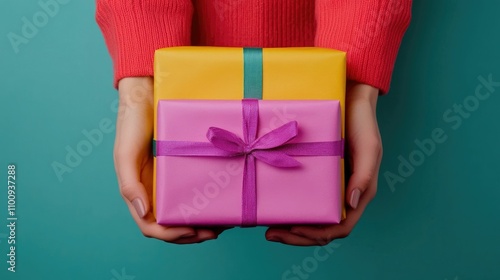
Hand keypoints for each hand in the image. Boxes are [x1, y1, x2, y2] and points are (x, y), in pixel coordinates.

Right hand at [114, 77, 227, 243]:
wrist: (145, 98)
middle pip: (171, 225)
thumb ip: (130, 185)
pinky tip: (219, 202)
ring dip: (200, 223)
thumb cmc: (131, 126)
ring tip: (221, 223)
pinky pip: (192, 191)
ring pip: (183, 213)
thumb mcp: (125, 155)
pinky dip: (204, 203)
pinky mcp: (179, 170)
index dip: (171, 235)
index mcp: (138, 193)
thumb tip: (143, 212)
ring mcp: (167, 182)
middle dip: (192, 234)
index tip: (193, 232)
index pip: (152, 226)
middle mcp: (152, 192)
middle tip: (215, 231)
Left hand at [265, 83, 382, 245]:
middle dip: (296, 236)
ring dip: (289, 226)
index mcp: (356, 193)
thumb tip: (352, 203)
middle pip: (320, 228)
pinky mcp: (313, 173)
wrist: (348, 98)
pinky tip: (271, 203)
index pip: (339, 227)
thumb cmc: (362, 123)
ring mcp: (326, 186)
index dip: (317, 234)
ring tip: (267, 225)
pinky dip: (288, 205)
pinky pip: (301, 196)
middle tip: (270, 233)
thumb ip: (364, 176)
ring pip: (309, 217)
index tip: (294, 229)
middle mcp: (340, 194)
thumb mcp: (369, 147)